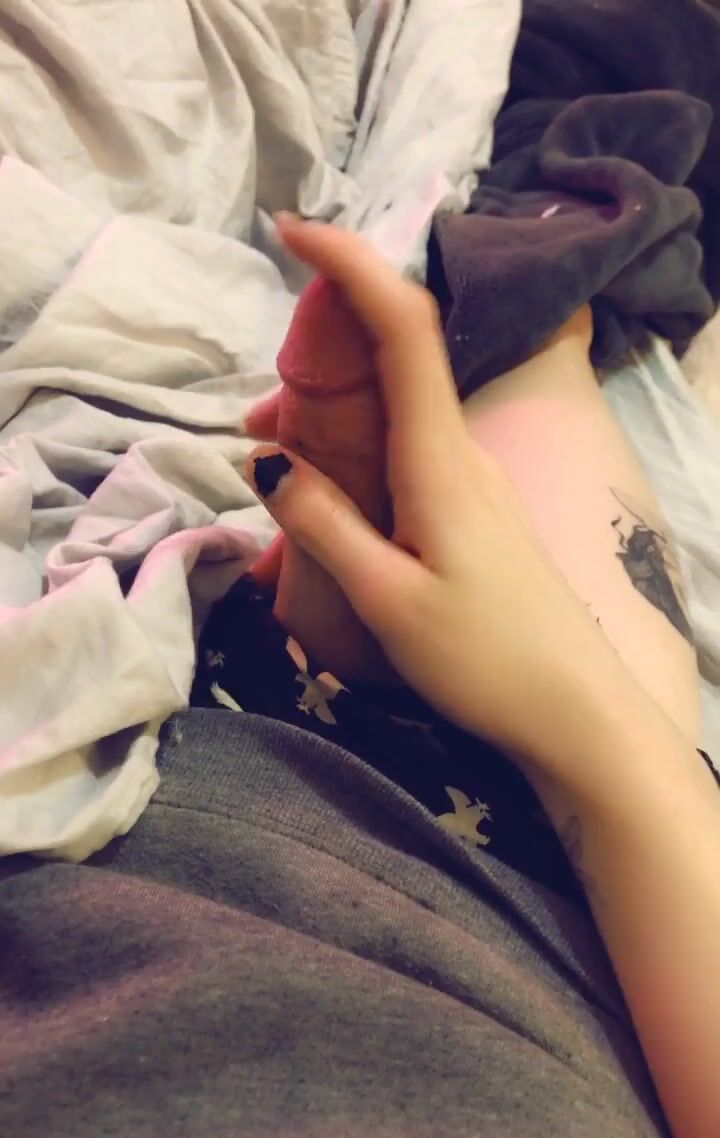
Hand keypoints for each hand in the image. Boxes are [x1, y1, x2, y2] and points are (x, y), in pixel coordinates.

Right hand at [244, 215, 634, 774]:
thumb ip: (322, 524)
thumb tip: (265, 460)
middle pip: (392, 362)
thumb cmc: (482, 659)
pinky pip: (406, 454)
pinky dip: (355, 454)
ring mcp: (473, 481)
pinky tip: (324, 500)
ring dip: (329, 416)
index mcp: (439, 458)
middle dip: (317, 357)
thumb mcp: (385, 598)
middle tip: (253, 415)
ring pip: (394, 414)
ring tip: (271, 464)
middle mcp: (461, 452)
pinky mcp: (474, 512)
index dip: (352, 264)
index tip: (295, 230)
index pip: (403, 327)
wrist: (572, 711)